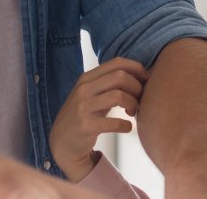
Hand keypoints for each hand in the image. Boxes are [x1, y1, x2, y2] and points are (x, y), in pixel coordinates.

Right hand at [50, 57, 147, 182]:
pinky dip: (126, 125)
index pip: (117, 63)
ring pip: (119, 96)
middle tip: (140, 99)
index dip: (136, 69)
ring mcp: (83, 108)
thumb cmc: (84, 115)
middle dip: (137, 87)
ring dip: (133, 104)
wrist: (61, 143)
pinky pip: (115, 123)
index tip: (145, 80)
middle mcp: (83, 90)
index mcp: (86, 78)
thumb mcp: (91, 94)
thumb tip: (141, 74)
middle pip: (120, 77)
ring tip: (132, 112)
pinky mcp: (86, 127)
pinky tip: (127, 127)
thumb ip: (109, 82)